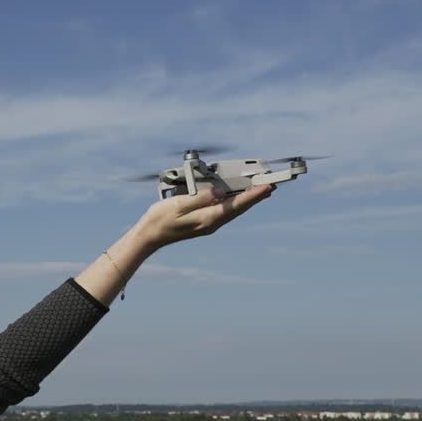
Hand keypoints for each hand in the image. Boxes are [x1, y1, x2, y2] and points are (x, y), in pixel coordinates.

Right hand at [134, 184, 275, 250]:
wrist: (150, 236)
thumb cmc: (161, 219)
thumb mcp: (179, 204)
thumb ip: (201, 197)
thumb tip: (220, 191)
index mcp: (208, 219)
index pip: (236, 205)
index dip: (254, 195)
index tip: (267, 186)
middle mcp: (212, 223)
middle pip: (239, 208)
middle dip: (256, 196)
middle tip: (271, 184)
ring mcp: (209, 224)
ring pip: (233, 209)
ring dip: (247, 199)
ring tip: (260, 189)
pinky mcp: (205, 221)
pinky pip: (224, 210)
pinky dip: (234, 201)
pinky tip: (237, 196)